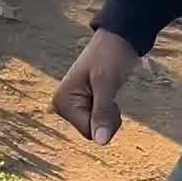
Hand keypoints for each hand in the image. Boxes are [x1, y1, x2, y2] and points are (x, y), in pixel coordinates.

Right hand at [52, 29, 138, 145]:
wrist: (119, 38)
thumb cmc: (111, 55)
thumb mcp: (107, 84)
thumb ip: (102, 113)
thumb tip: (101, 142)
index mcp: (62, 101)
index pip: (89, 132)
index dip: (107, 120)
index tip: (111, 99)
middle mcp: (62, 105)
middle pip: (91, 132)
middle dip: (107, 119)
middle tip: (110, 93)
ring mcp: (72, 105)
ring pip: (96, 128)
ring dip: (108, 115)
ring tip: (108, 91)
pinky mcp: (82, 104)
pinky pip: (97, 121)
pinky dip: (108, 112)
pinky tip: (107, 94)